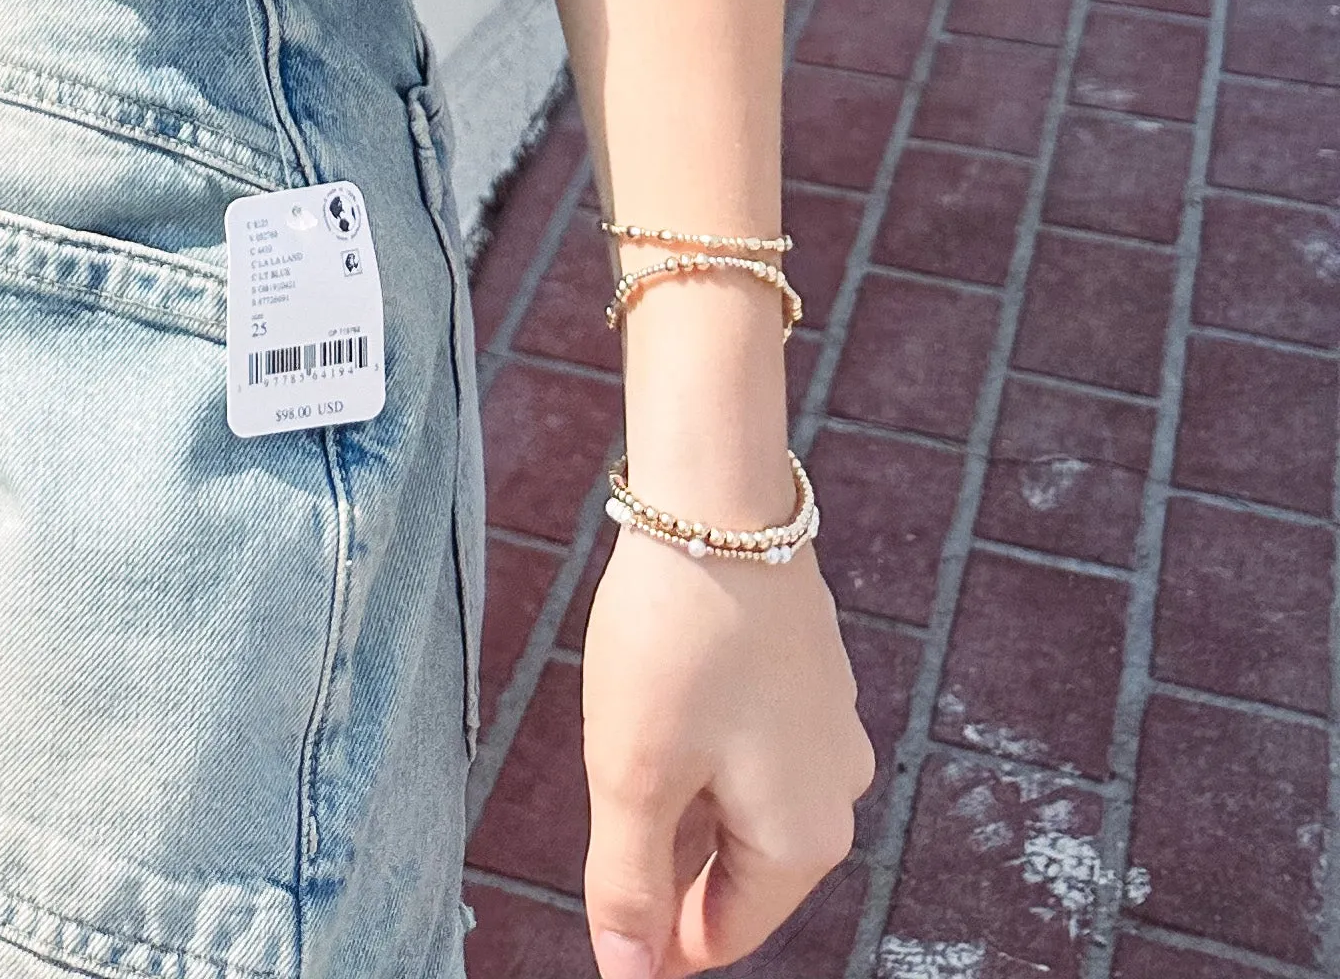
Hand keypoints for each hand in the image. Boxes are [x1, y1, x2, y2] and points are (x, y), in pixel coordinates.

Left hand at [580, 524, 872, 978]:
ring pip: (743, 806)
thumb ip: (629, 887)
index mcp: (802, 843)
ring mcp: (832, 734)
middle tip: (604, 805)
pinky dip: (706, 748)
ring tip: (626, 746)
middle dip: (667, 858)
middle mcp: (836, 797)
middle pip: (736, 874)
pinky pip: (756, 748)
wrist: (720, 501)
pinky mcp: (814, 680)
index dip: (652, 937)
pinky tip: (663, 706)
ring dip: (684, 799)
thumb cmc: (675, 639)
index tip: (600, 907)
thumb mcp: (633, 775)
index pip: (721, 935)